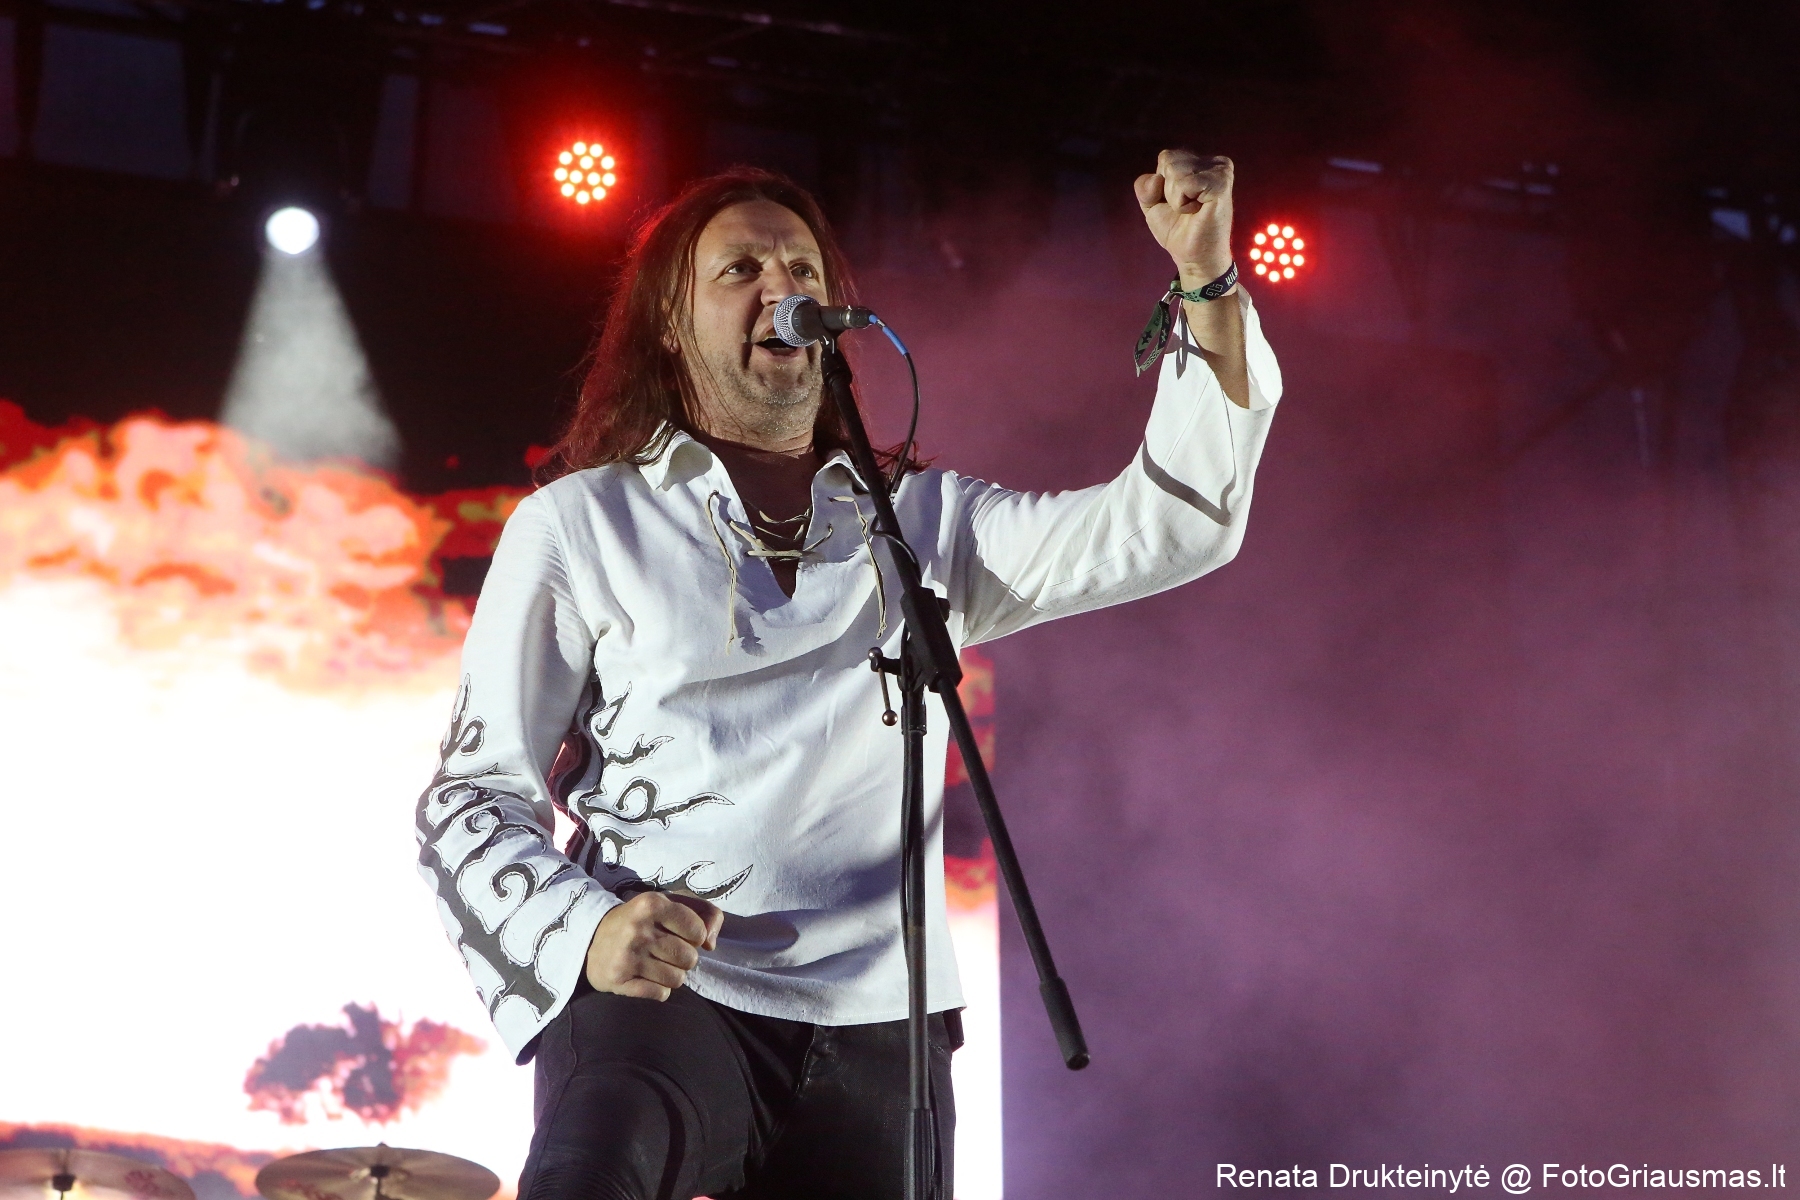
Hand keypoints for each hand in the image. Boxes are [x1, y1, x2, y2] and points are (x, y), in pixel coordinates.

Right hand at [585, 890, 723, 1000]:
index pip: (698, 931)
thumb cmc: (643, 920)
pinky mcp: (618, 980)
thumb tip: (711, 944)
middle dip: (684, 958)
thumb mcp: (673, 903)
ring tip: (657, 964)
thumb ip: (706, 913)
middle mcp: (637, 929)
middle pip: (689, 958)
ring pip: (677, 979)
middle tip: (667, 951)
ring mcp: (626, 956)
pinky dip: (659, 990)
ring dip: (673, 975)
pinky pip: (660, 994)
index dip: (695, 936)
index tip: (679, 933)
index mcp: (651, 904)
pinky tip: (646, 977)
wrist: (592, 937)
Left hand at [1135, 150, 1234, 288]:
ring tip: (1192, 210)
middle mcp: (1213, 163)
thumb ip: (1144, 186)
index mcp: (1200, 163)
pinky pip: (1184, 184)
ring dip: (1175, 198)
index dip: (1161, 184)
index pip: (1166, 157)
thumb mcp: (1152, 205)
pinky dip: (1182, 203)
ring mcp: (1220, 171)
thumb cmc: (1177, 230)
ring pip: (1174, 170)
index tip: (1177, 203)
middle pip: (1168, 160)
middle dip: (1167, 190)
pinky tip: (1197, 211)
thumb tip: (1156, 179)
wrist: (1193, 257)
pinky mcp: (1221, 183)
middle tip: (1185, 209)